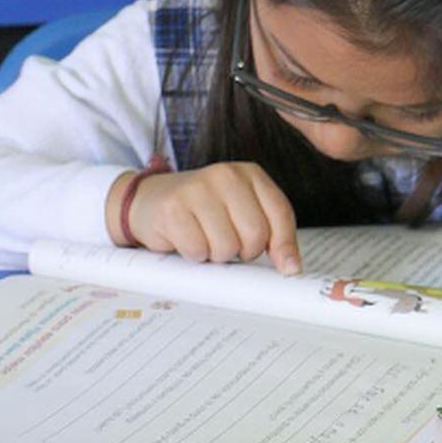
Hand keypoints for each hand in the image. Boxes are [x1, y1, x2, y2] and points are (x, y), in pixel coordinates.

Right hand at [114, 162, 301, 274]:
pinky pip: (197, 251)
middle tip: (228, 243)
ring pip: (226, 247)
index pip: (280, 213)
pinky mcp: (174, 208)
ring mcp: (198, 189)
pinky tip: (186, 238)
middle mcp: (226, 175)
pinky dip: (193, 255)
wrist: (150, 200)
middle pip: (255, 235)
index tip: (287, 268)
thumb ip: (270, 232)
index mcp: (249, 174)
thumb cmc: (203, 210)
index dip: (285, 246)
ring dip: (215, 254)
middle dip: (243, 251)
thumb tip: (291, 267)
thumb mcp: (241, 211)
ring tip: (204, 238)